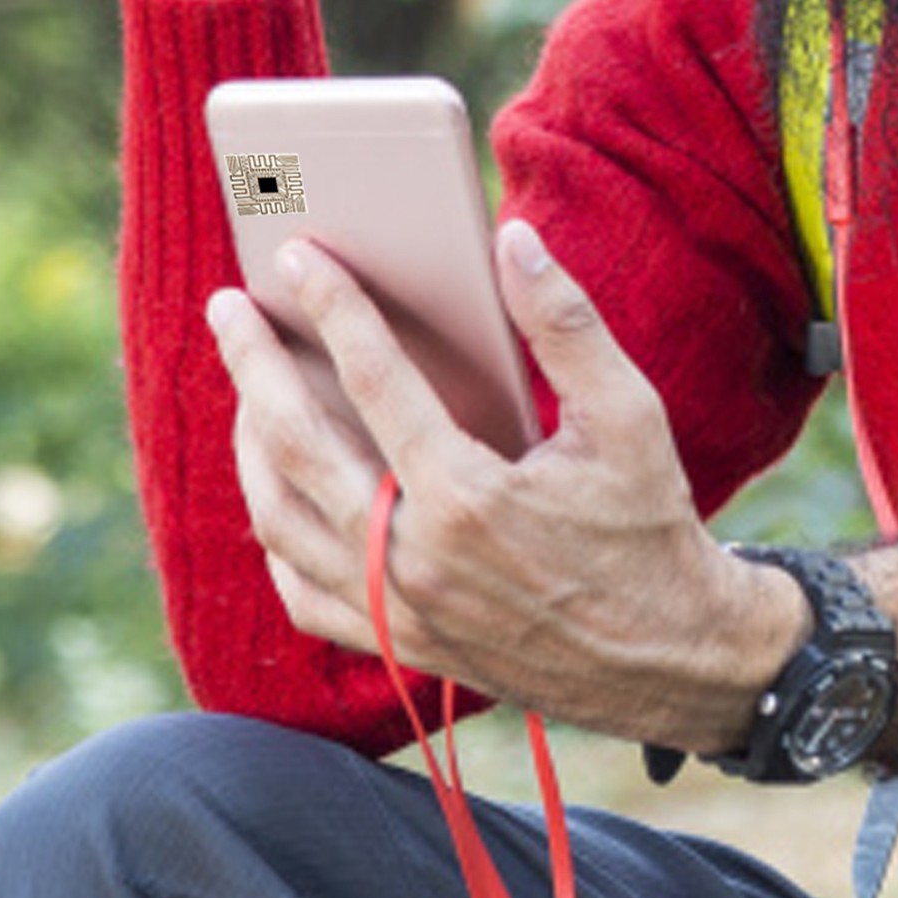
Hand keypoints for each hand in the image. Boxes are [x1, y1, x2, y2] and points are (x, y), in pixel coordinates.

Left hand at [206, 222, 809, 752]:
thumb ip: (565, 324)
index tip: (298, 257)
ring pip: (282, 518)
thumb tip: (512, 242)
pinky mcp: (398, 646)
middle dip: (253, 364)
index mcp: (469, 495)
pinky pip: (300, 590)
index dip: (333, 307)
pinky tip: (279, 489)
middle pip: (298, 445)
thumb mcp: (629, 415)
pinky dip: (275, 533)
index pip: (375, 378)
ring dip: (251, 444)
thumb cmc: (649, 526)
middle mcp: (416, 558)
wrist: (669, 656)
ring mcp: (398, 610)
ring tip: (246, 386)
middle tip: (228, 306)